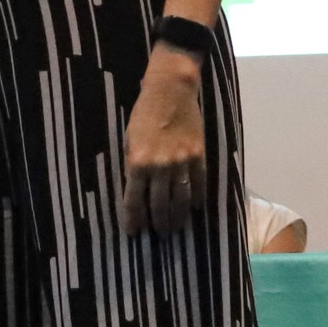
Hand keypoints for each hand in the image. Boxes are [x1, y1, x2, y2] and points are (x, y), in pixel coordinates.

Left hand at [121, 49, 207, 235]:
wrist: (170, 91)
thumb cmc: (143, 114)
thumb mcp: (128, 140)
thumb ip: (132, 165)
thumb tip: (136, 189)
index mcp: (137, 163)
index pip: (134, 200)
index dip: (133, 219)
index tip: (133, 232)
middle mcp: (160, 167)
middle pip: (159, 204)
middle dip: (158, 223)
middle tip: (159, 235)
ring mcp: (182, 162)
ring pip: (180, 199)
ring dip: (177, 217)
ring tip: (175, 229)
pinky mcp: (199, 156)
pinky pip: (199, 183)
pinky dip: (197, 198)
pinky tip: (195, 208)